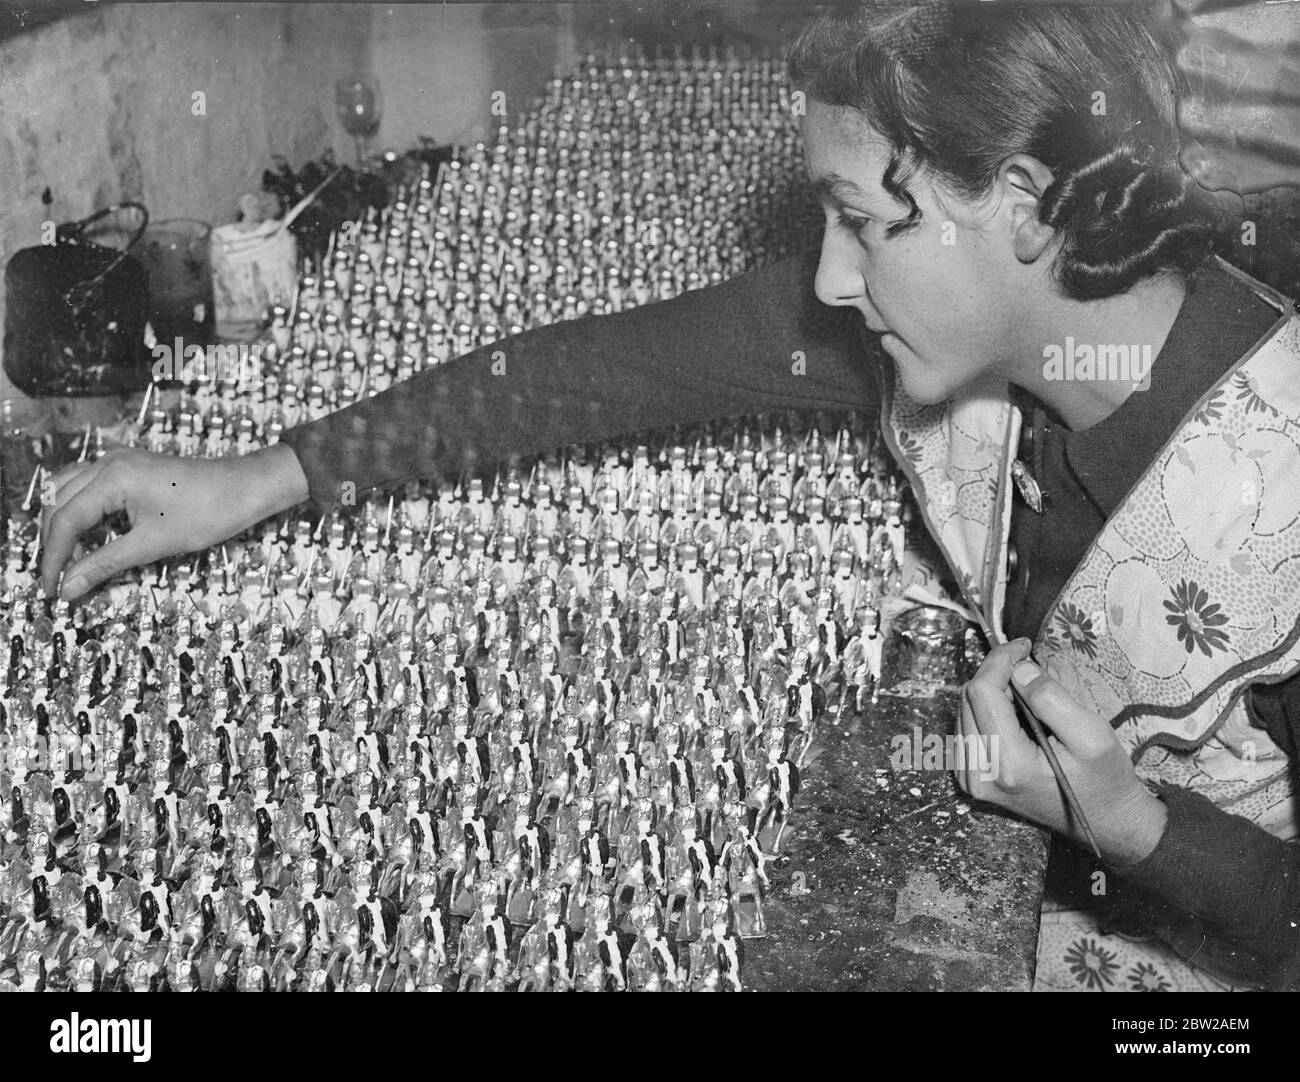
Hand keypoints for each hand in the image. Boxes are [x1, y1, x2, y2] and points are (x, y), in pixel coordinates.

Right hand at [40, 443, 309, 600]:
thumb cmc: (209, 512)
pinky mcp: (130, 468)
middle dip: (53, 543)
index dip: (54, 558)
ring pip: (69, 493)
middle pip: (58, 504)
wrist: (247, 488)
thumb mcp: (153, 544)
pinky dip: (82, 514)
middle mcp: (108, 463)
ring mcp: (119, 462)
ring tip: (69, 563)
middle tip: (57, 580)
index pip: (64, 521)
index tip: (50, 589)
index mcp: (112, 477)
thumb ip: (104, 564)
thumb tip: (68, 589)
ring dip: (64, 527)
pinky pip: (89, 488)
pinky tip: (88, 540)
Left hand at [955, 639, 1167, 866]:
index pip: (982, 692)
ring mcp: (970, 779)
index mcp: (1007, 765)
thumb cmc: (1103, 778)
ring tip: (1027, 696)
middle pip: (969, 698)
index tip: (1024, 646)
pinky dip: (987, 710)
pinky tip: (1014, 715)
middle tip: (1031, 671)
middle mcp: (978, 775)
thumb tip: (1017, 669)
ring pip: (964, 709)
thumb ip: (1052, 699)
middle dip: (998, 674)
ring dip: (992, 691)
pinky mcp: (970, 778)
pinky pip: (967, 726)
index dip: (1001, 660)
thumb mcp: (1092, 735)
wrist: (1103, 820)